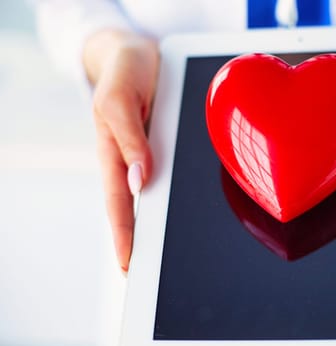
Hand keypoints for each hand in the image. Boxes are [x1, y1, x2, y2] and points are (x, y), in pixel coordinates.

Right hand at [84, 30, 158, 272]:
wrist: (139, 55)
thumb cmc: (123, 75)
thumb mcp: (119, 102)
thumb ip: (129, 140)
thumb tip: (140, 180)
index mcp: (114, 155)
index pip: (119, 206)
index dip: (124, 237)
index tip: (130, 267)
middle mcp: (134, 160)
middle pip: (139, 209)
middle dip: (144, 242)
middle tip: (154, 275)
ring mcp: (151, 156)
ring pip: (159, 196)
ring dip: (165, 224)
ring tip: (176, 254)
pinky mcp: (168, 147)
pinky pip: (175, 176)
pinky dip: (182, 196)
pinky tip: (194, 211)